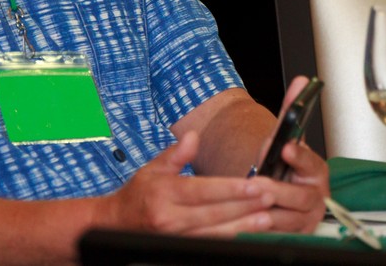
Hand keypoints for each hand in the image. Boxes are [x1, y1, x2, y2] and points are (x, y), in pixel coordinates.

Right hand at [102, 131, 275, 235]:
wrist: (116, 223)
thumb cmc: (139, 194)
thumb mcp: (153, 169)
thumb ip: (176, 154)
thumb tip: (193, 136)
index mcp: (164, 193)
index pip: (202, 191)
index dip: (229, 188)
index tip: (253, 184)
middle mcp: (170, 217)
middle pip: (213, 213)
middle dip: (244, 206)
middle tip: (269, 197)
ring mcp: (176, 236)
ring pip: (215, 233)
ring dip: (243, 226)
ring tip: (266, 218)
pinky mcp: (181, 248)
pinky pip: (211, 244)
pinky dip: (231, 239)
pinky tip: (248, 233)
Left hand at [252, 76, 329, 232]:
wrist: (274, 194)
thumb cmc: (281, 166)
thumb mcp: (282, 139)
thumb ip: (291, 112)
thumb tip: (303, 81)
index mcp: (315, 172)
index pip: (311, 164)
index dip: (298, 157)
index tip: (285, 148)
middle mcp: (316, 198)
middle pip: (301, 198)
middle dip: (278, 190)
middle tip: (258, 184)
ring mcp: (306, 220)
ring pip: (289, 220)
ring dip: (269, 215)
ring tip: (253, 208)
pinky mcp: (293, 237)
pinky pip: (278, 237)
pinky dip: (263, 233)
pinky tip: (248, 226)